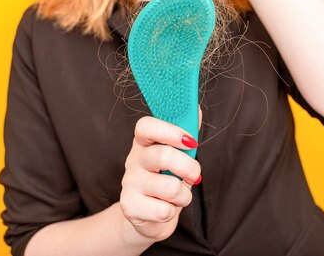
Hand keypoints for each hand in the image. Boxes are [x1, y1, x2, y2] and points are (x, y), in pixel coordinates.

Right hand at [120, 104, 202, 242]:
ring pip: (170, 187)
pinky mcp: (129, 207)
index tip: (190, 142)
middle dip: (189, 168)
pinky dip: (172, 212)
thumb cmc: (167, 180)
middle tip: (194, 176)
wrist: (150, 217)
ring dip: (183, 195)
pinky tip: (164, 209)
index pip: (146, 126)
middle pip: (164, 156)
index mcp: (144, 143)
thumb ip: (186, 132)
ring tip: (177, 196)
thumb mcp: (178, 156)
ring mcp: (129, 183)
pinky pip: (163, 210)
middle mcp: (133, 160)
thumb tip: (195, 107)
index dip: (170, 131)